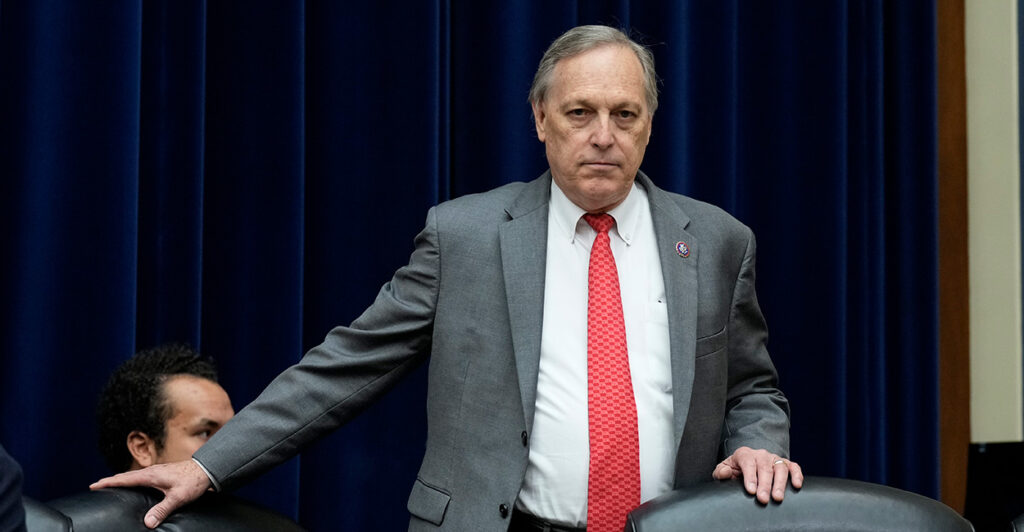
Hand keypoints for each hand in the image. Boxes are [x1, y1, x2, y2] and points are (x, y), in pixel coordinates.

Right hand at [90, 459, 210, 528]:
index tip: (94, 485)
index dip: (109, 482)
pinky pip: (142, 476)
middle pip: (126, 476)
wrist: (206, 469)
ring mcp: (157, 471)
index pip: (125, 479)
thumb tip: (147, 523)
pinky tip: (134, 484)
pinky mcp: (163, 472)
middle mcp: (152, 471)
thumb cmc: (193, 482)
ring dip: (121, 479)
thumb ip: (162, 510)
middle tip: (96, 485)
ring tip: (111, 484)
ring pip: (134, 475)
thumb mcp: (177, 498)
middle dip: (111, 480)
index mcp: (152, 475)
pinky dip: (132, 479)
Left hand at [712, 446, 802, 503]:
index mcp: (744, 454)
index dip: (750, 477)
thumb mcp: (723, 470)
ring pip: (780, 467)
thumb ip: (721, 472)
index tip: (751, 491)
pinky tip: (797, 485)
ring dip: (780, 483)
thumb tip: (726, 473)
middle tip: (763, 499)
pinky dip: (797, 474)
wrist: (744, 465)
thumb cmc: (734, 470)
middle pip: (764, 467)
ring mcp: (773, 458)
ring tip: (777, 497)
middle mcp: (760, 454)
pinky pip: (793, 466)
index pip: (748, 462)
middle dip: (764, 484)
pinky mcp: (784, 463)